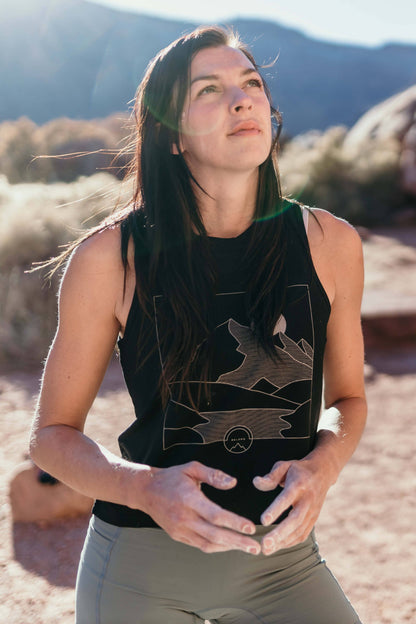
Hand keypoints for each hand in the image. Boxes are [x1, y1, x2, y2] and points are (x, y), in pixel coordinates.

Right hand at [140, 461, 261, 554]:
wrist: (146, 490)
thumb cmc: (172, 477)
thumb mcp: (192, 468)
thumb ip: (214, 475)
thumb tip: (233, 483)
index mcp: (189, 498)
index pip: (215, 515)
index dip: (234, 522)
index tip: (251, 527)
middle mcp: (184, 517)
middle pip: (214, 534)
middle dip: (237, 542)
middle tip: (256, 547)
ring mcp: (180, 529)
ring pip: (208, 544)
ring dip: (229, 548)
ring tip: (247, 548)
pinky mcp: (177, 536)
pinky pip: (200, 545)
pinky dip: (217, 547)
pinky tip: (229, 545)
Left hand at [253, 458, 331, 554]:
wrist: (322, 473)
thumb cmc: (298, 470)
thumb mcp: (284, 466)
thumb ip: (270, 476)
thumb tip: (256, 482)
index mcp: (299, 484)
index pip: (287, 498)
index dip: (276, 510)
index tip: (263, 521)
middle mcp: (307, 500)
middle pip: (295, 520)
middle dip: (280, 533)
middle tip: (265, 544)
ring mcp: (312, 512)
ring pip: (299, 530)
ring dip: (283, 542)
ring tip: (267, 549)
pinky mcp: (313, 520)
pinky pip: (303, 534)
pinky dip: (290, 542)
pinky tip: (277, 547)